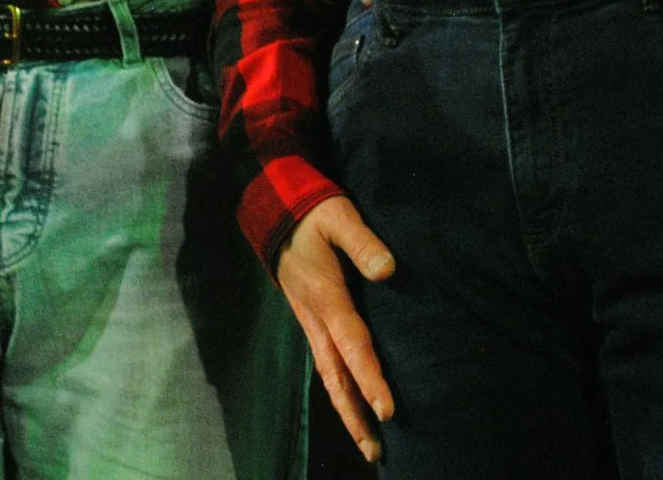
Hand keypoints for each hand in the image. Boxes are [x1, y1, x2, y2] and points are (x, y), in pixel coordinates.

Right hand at [277, 196, 396, 462]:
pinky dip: (339, 393)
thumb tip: (389, 270)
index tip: (388, 410)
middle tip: (375, 451)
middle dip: (356, 415)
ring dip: (348, 411)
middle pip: (337, 377)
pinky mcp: (311, 321)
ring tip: (368, 445)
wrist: (273, 212)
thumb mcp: (338, 217)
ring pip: (330, 377)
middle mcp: (316, 319)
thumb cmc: (311, 213)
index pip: (353, 345)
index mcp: (327, 297)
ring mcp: (311, 324)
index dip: (371, 378)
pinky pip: (326, 366)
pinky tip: (352, 408)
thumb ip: (363, 243)